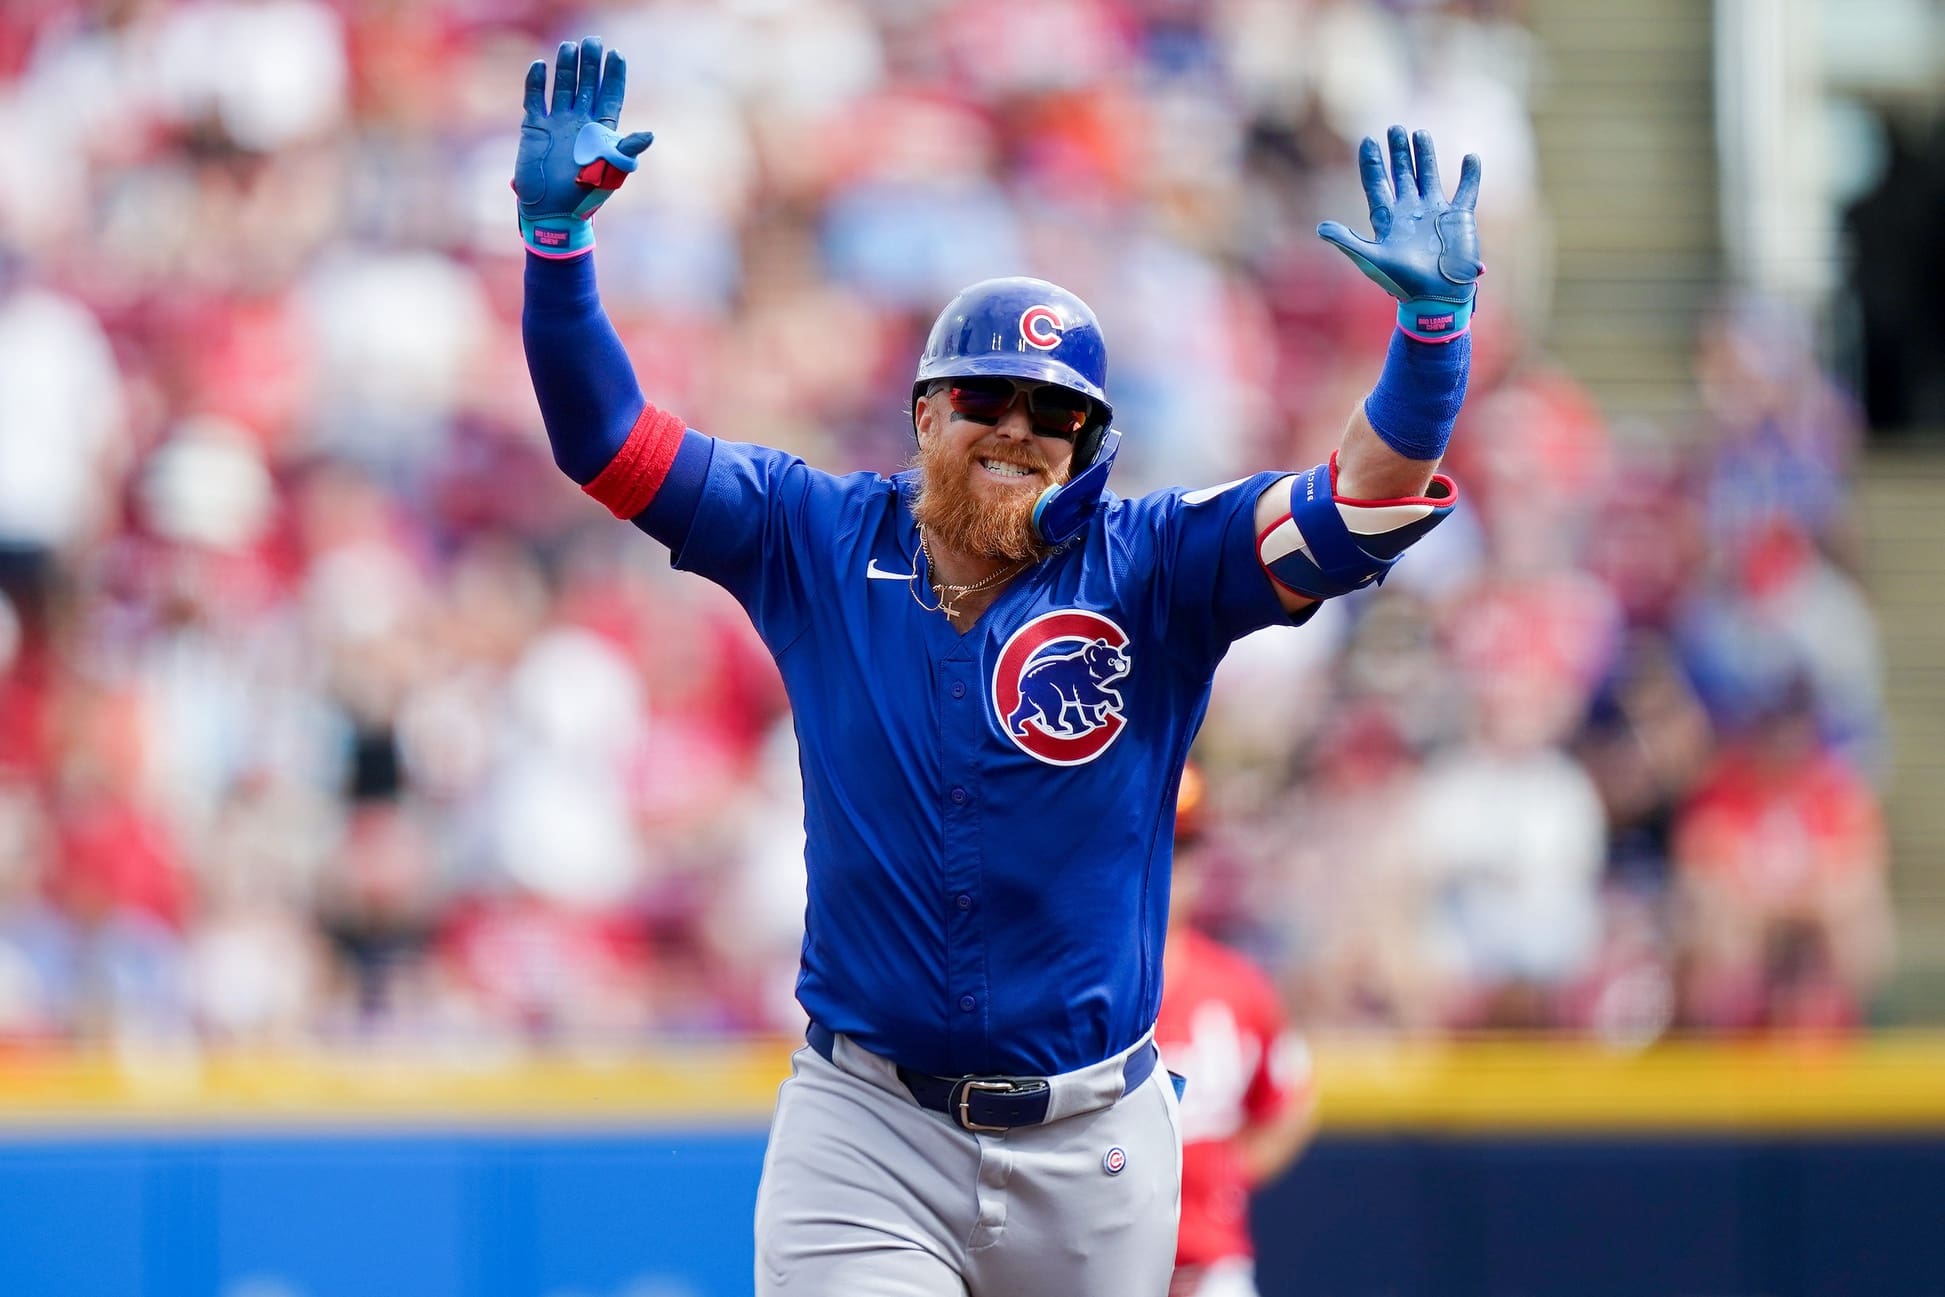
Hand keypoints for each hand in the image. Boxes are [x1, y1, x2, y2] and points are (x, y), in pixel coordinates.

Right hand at [515, 36, 654, 257]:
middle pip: (587, 85)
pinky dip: (536, 82)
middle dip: (590, 64)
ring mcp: (557, 122)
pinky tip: (539, 65)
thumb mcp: (611, 172)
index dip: (614, 76)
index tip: (617, 55)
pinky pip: (535, 98)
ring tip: (570, 46)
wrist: (553, 211)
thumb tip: (650, 134)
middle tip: (593, 41)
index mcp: (602, 131)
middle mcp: (581, 122)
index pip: (610, 96)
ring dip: (566, 67)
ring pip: (563, 86)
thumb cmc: (585, 195)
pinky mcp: (535, 127)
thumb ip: (627, 150)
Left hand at [1318, 126, 1482, 340]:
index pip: (1377, 184)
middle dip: (1398, 152)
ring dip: (1425, 155)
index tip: (1368, 140)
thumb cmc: (1402, 283)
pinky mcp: (1459, 219)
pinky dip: (1470, 175)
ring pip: (1429, 176)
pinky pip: (1466, 192)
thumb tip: (1321, 227)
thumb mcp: (1371, 260)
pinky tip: (1471, 157)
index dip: (1372, 163)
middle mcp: (1411, 212)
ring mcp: (1435, 213)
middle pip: (1402, 174)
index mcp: (1388, 220)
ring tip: (1419, 133)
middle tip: (1395, 128)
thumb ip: (1347, 241)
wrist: (1435, 298)